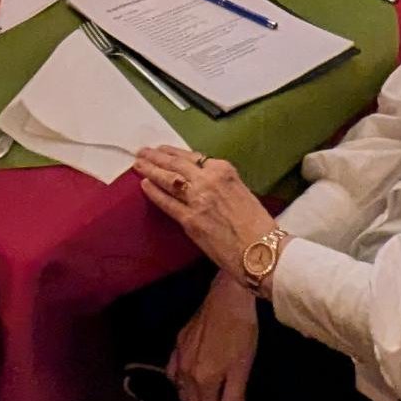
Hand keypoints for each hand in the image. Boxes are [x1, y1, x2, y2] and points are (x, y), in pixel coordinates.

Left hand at [135, 146, 277, 277]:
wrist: (262, 249)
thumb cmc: (257, 224)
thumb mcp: (241, 192)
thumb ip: (220, 184)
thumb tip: (203, 184)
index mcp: (224, 170)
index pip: (193, 157)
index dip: (174, 153)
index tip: (163, 150)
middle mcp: (208, 180)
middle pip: (176, 164)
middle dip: (156, 157)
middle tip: (142, 152)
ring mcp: (197, 199)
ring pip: (168, 179)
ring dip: (151, 170)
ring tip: (138, 164)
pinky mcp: (190, 220)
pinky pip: (167, 203)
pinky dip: (154, 193)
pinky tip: (144, 186)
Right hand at [169, 273, 260, 400]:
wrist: (229, 295)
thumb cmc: (241, 332)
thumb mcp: (241, 369)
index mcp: (202, 381)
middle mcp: (185, 372)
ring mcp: (179, 356)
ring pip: (181, 391)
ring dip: (195, 398)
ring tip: (212, 396)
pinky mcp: (178, 342)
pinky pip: (172, 372)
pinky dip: (181, 381)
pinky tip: (192, 378)